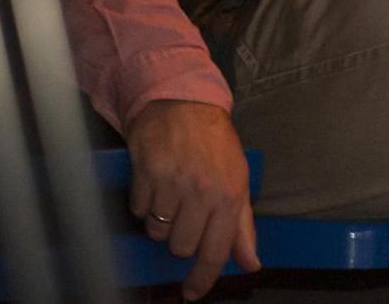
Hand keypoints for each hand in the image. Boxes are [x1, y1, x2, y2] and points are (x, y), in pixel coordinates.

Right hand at [125, 99, 259, 300]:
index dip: (202, 279)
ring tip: (171, 196)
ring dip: (161, 221)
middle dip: (181, 238)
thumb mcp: (238, 181)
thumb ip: (243, 227)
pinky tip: (155, 184)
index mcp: (228, 196)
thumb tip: (250, 263)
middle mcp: (201, 192)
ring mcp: (171, 184)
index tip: (192, 293)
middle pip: (181, 247)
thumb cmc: (214, 144)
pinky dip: (144, 204)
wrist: (183, 103)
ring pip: (157, 232)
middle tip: (186, 214)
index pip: (215, 251)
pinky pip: (138, 211)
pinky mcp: (144, 175)